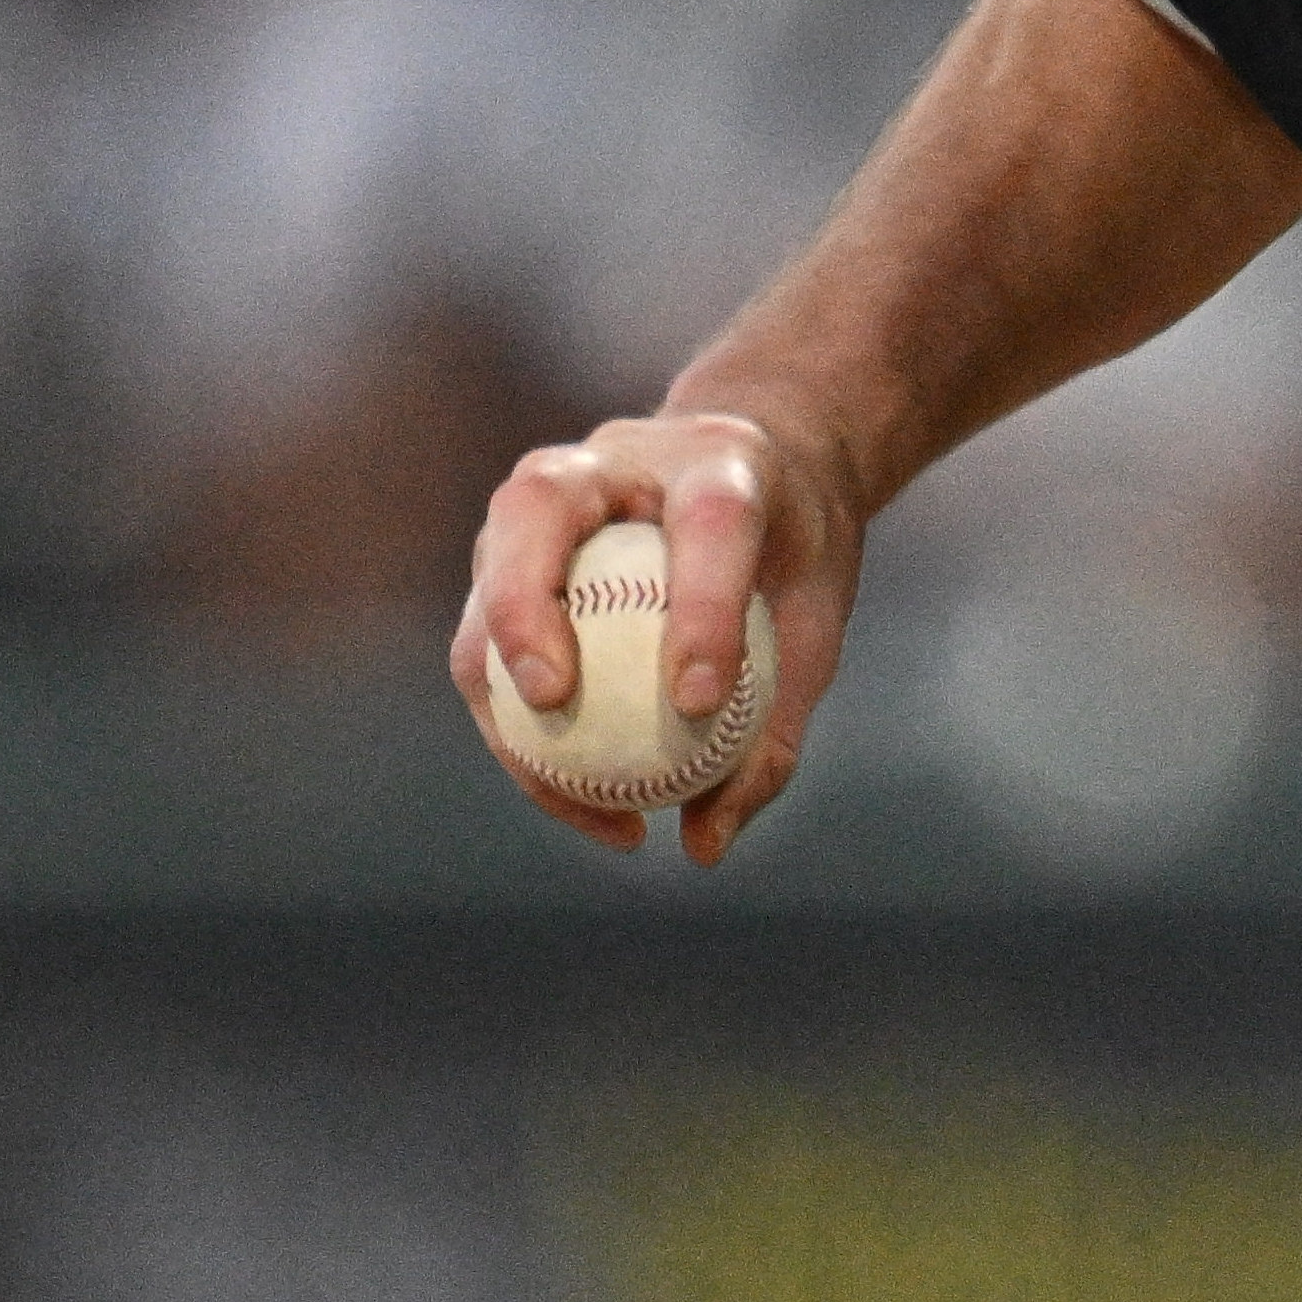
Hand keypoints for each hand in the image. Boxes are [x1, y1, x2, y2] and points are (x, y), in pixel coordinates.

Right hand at [451, 409, 862, 864]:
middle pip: (541, 505)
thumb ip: (771, 731)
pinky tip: (564, 797)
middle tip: (555, 704)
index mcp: (723, 460)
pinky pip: (486, 630)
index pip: (710, 523)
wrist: (754, 469)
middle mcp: (618, 457)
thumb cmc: (792, 554)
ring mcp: (549, 491)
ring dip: (502, 687)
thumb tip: (702, 844)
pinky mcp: (508, 542)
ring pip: (488, 572)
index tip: (699, 704)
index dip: (701, 609)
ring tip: (571, 799)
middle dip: (528, 605)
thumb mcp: (816, 629)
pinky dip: (510, 717)